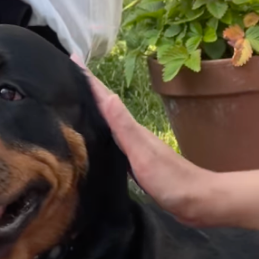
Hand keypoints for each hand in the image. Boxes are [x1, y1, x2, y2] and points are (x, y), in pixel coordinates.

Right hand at [72, 56, 213, 224]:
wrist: (198, 201)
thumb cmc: (170, 179)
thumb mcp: (143, 153)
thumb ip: (124, 127)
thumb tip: (107, 96)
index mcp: (131, 129)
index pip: (105, 98)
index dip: (88, 79)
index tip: (70, 58)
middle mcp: (130, 134)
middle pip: (103, 105)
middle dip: (84, 88)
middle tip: (61, 75)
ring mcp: (133, 147)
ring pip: (105, 122)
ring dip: (89, 108)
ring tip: (69, 100)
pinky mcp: (133, 162)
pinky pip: (108, 139)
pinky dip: (97, 131)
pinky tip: (90, 136)